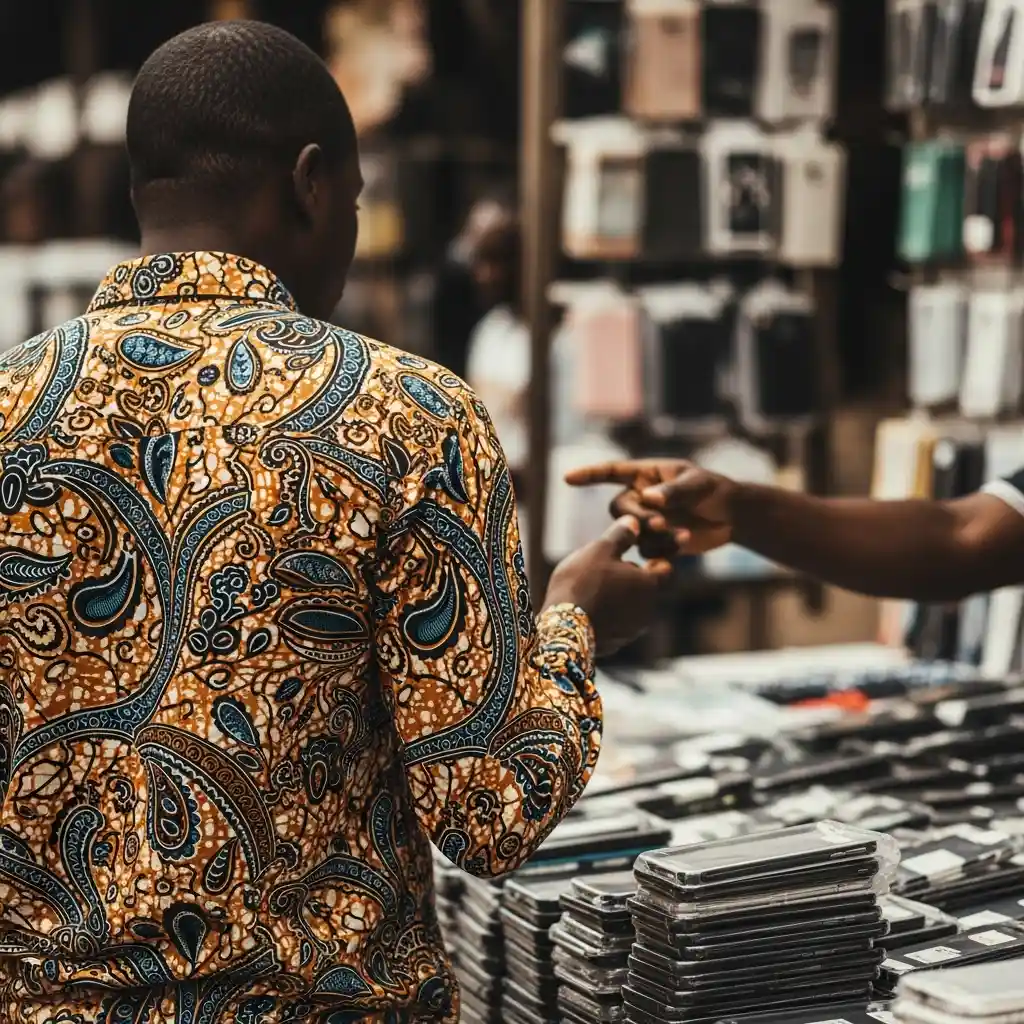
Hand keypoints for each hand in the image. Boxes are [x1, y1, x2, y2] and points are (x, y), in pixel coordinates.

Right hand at [544, 517, 671, 656]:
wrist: (563, 627)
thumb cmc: (583, 582)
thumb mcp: (601, 549)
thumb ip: (621, 535)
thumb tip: (633, 521)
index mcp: (649, 584)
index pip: (665, 568)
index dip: (655, 558)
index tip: (643, 554)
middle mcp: (648, 610)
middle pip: (647, 589)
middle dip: (634, 578)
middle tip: (613, 568)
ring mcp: (633, 630)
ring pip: (633, 607)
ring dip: (622, 598)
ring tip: (597, 588)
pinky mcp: (617, 644)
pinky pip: (618, 624)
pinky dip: (610, 615)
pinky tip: (590, 608)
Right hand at [564, 460, 736, 556]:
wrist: (733, 518)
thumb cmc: (716, 491)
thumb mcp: (698, 485)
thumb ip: (674, 491)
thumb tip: (649, 497)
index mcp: (647, 475)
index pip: (613, 472)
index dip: (590, 475)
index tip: (568, 478)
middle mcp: (642, 496)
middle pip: (619, 508)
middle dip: (638, 517)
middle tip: (661, 523)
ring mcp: (647, 519)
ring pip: (631, 531)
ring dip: (653, 535)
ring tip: (681, 535)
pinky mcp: (656, 540)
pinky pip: (645, 548)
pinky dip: (661, 549)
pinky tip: (682, 545)